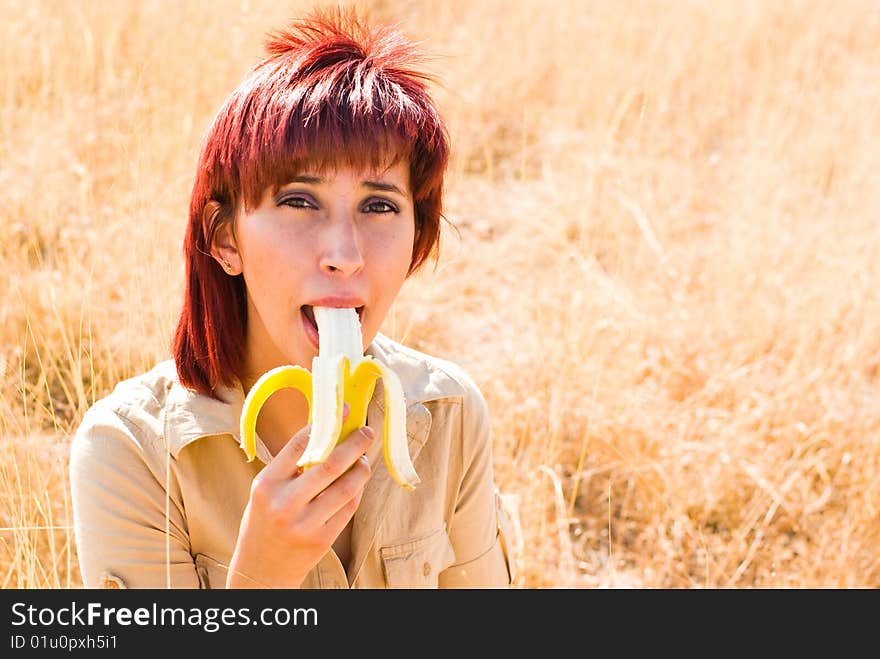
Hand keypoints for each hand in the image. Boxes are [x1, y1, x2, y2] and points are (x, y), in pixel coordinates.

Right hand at [226, 410, 374, 587]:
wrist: (260, 568)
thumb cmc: (263, 520)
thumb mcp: (266, 490)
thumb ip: (290, 465)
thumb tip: (324, 430)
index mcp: (267, 485)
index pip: (300, 445)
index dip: (326, 424)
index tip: (344, 410)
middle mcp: (285, 504)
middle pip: (330, 465)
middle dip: (354, 444)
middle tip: (367, 431)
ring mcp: (305, 524)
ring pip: (346, 488)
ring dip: (362, 468)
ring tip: (365, 458)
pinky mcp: (322, 539)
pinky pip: (349, 508)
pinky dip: (358, 491)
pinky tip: (359, 481)